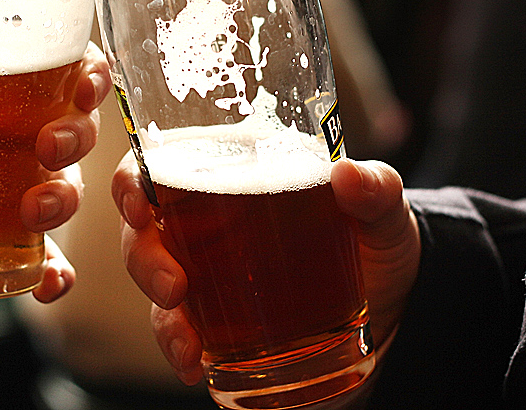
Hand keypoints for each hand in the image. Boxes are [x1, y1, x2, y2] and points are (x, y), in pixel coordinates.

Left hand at [0, 45, 109, 300]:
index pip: (52, 64)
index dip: (84, 71)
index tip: (82, 85)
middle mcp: (3, 130)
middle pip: (70, 126)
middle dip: (75, 136)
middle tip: (48, 148)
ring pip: (60, 186)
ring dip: (64, 198)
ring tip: (34, 213)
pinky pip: (30, 254)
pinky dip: (48, 270)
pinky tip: (49, 284)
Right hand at [115, 154, 419, 384]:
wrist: (391, 325)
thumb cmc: (375, 250)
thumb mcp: (384, 217)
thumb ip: (377, 192)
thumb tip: (349, 175)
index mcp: (236, 174)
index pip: (164, 160)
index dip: (134, 178)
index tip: (140, 200)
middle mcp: (207, 223)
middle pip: (144, 228)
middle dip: (143, 258)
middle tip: (173, 287)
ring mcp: (205, 274)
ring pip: (152, 283)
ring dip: (159, 314)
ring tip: (187, 343)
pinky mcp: (212, 322)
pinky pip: (176, 332)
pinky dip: (177, 349)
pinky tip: (193, 365)